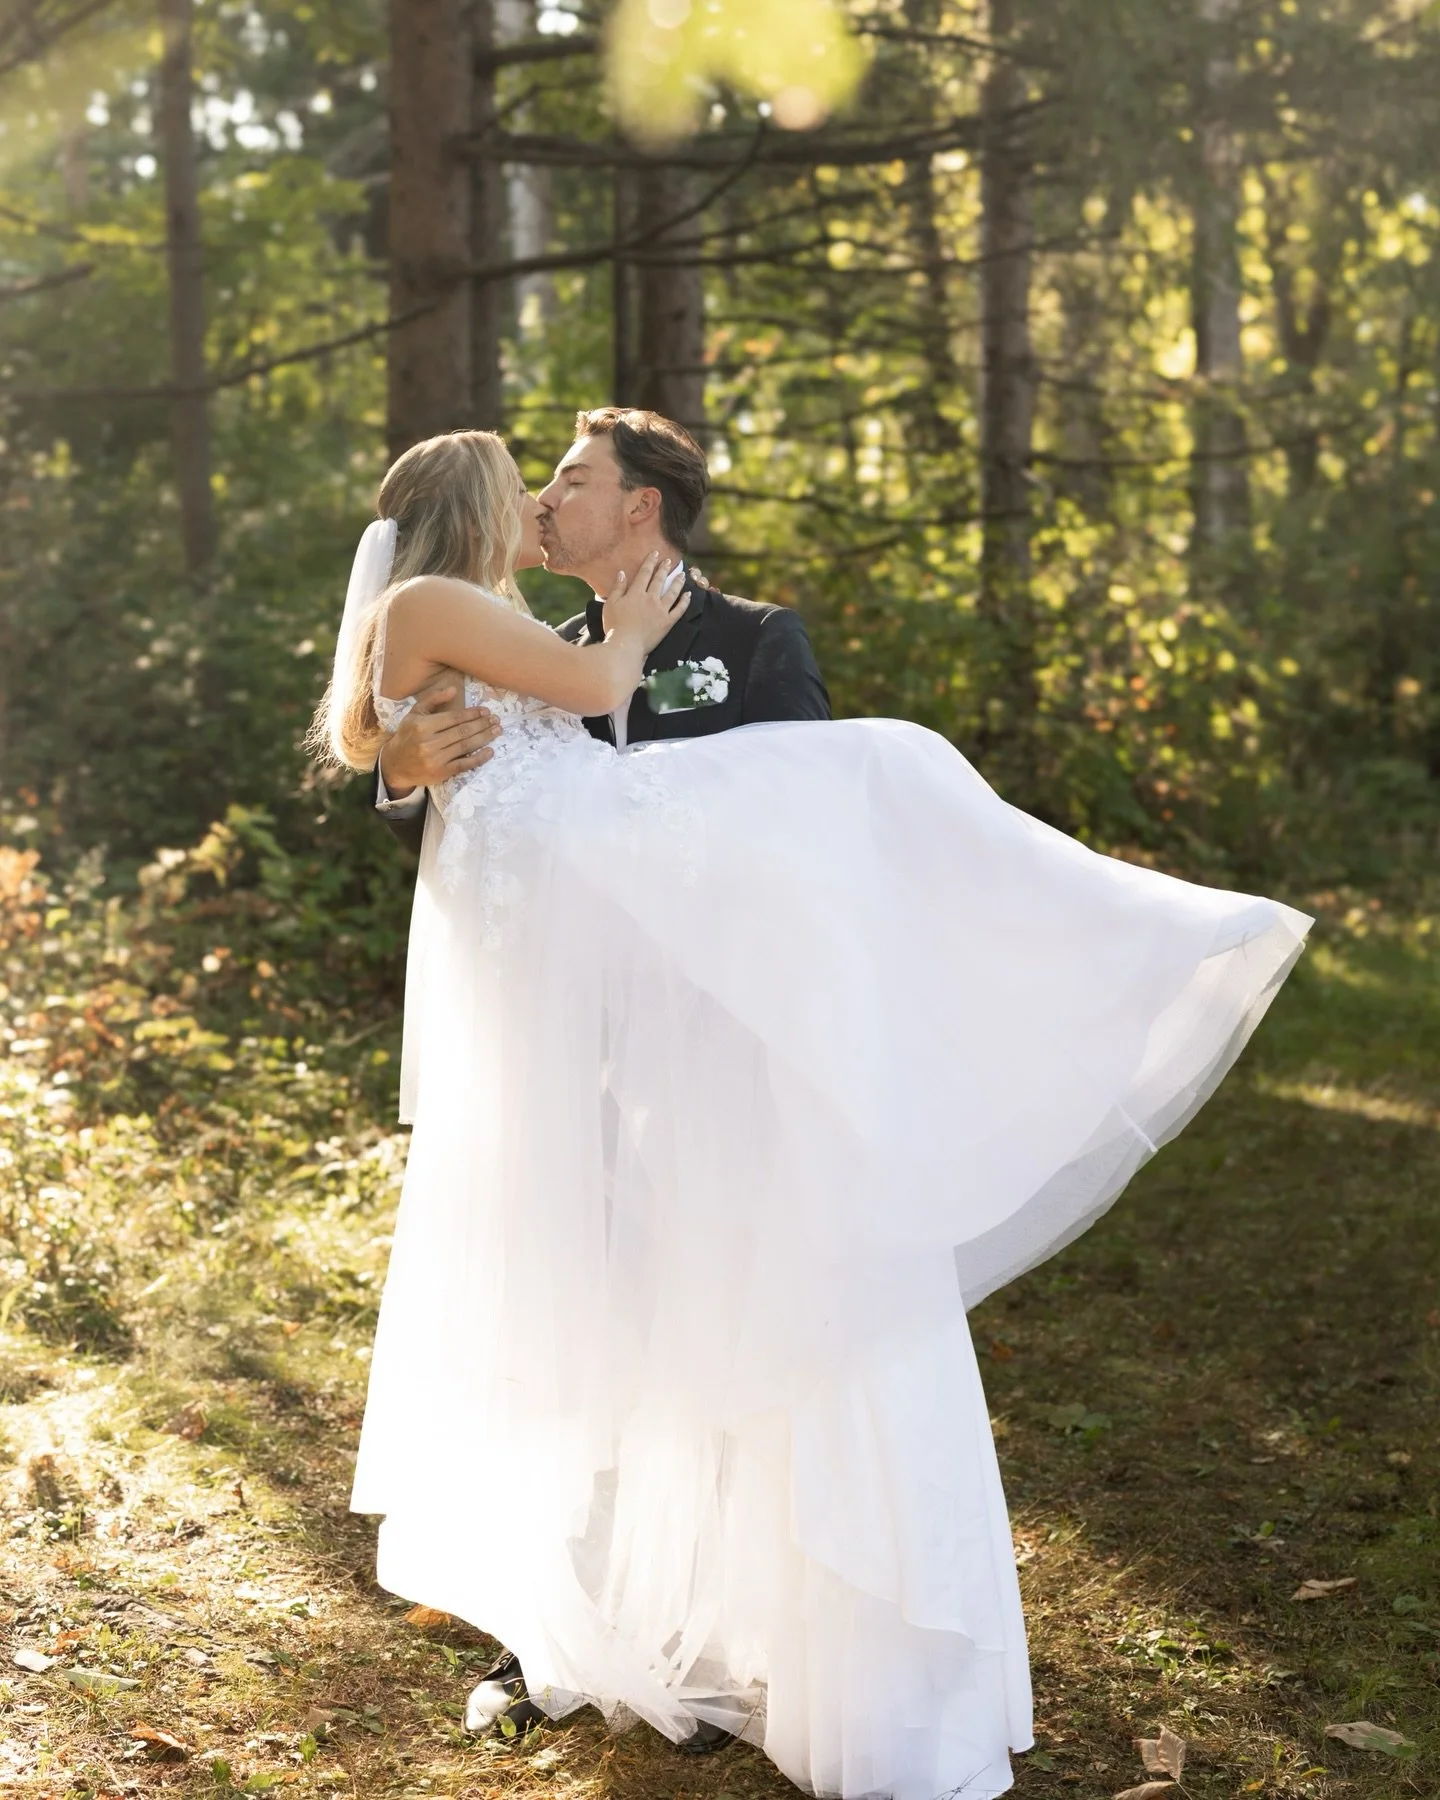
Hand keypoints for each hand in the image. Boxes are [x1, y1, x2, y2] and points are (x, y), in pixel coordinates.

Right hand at [378, 679, 500, 794]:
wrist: (395, 764)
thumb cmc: (407, 736)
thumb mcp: (415, 714)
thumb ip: (433, 700)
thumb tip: (453, 690)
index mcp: (422, 725)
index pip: (453, 718)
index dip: (472, 714)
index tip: (485, 711)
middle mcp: (429, 742)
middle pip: (462, 731)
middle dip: (482, 724)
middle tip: (496, 720)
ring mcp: (436, 759)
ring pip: (465, 746)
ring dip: (484, 738)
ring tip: (497, 731)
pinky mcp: (441, 772)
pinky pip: (464, 764)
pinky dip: (479, 758)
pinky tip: (490, 751)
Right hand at [605, 551, 687, 653]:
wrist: (626, 645)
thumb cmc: (614, 626)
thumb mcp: (610, 604)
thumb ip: (617, 588)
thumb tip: (622, 573)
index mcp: (636, 593)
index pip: (644, 573)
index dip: (650, 562)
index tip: (655, 553)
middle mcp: (650, 598)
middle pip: (659, 580)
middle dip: (664, 569)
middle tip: (669, 561)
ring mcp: (661, 610)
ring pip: (672, 592)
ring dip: (677, 582)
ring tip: (682, 575)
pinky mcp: (667, 623)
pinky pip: (679, 610)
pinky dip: (684, 602)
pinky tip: (688, 595)